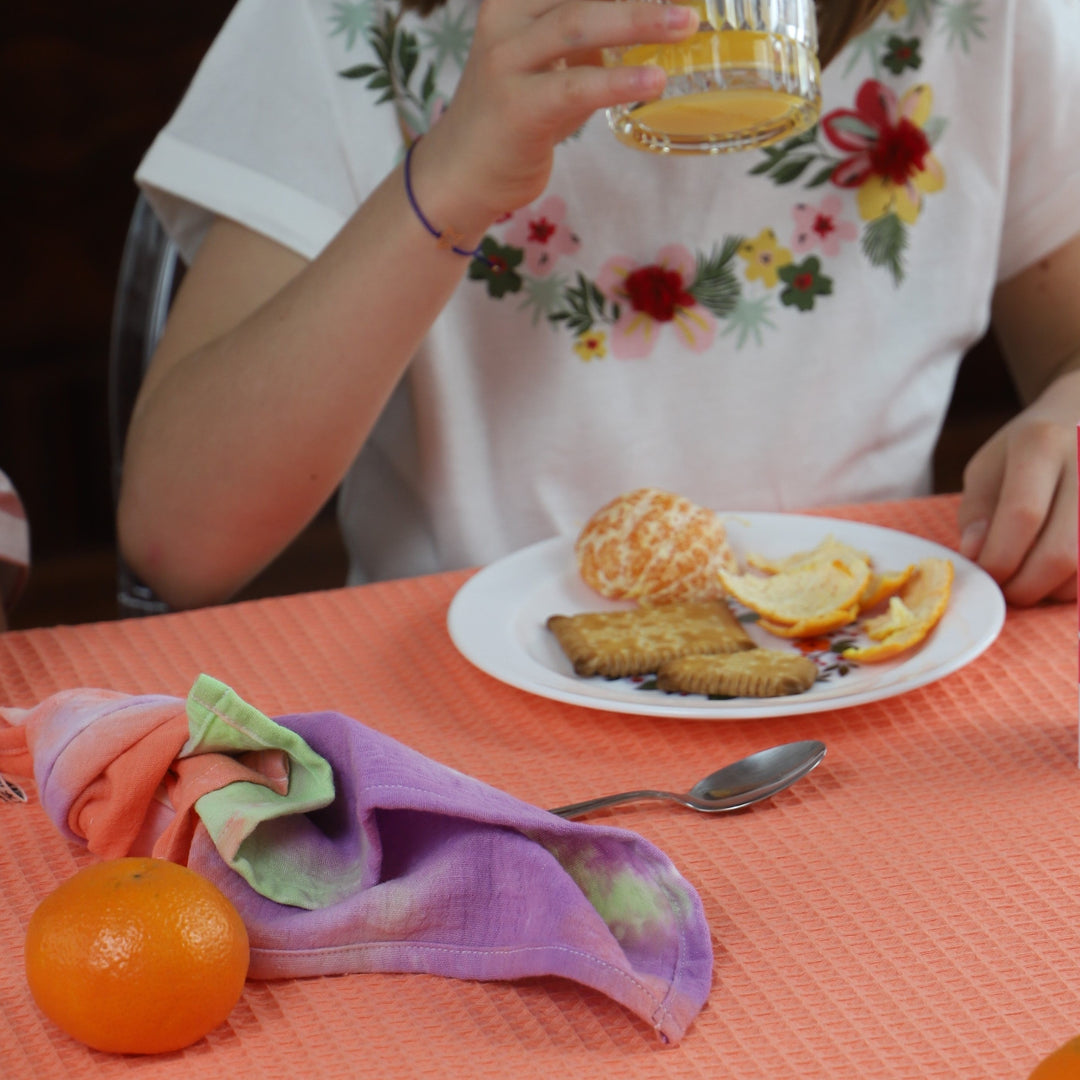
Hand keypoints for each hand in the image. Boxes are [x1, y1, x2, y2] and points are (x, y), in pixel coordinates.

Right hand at [412, 0, 698, 227]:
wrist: (459, 176)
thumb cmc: (510, 119)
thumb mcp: (546, 66)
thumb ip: (586, 43)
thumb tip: (650, 22)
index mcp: (513, 2)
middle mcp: (504, 21)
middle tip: (690, 4)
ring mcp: (506, 64)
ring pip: (579, 24)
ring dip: (638, 20)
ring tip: (683, 25)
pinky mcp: (518, 108)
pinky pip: (576, 86)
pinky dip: (619, 81)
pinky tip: (654, 81)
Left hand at [956, 369, 1078, 604]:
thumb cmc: (1029, 449)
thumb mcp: (989, 467)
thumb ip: (977, 511)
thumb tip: (976, 555)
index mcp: (1042, 443)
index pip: (1023, 516)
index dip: (999, 559)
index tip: (984, 575)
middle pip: (1062, 551)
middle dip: (1025, 586)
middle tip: (1005, 590)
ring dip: (1053, 590)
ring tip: (1030, 579)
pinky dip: (1076, 584)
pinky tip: (1059, 573)